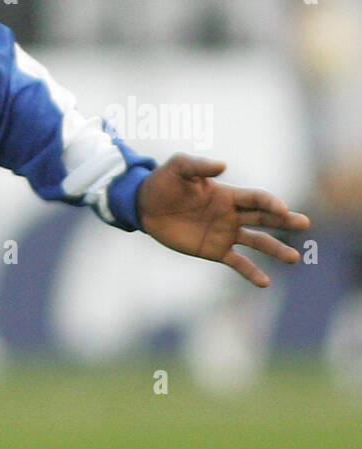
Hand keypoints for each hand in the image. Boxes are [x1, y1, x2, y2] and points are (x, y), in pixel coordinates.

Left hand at [136, 154, 309, 287]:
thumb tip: (223, 165)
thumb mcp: (178, 168)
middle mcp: (232, 214)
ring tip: (293, 258)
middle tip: (304, 223)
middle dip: (285, 220)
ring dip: (275, 249)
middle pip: (265, 218)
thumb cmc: (163, 183)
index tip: (282, 210)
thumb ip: (199, 166)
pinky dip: (251, 272)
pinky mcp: (213, 250)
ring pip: (257, 241)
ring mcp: (225, 233)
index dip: (270, 203)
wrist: (144, 207)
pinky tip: (265, 283)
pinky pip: (237, 263)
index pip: (257, 199)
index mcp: (228, 194)